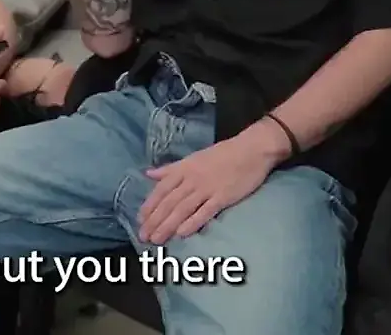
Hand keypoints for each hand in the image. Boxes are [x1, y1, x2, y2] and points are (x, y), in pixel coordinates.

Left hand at [137, 131, 281, 244]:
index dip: (150, 205)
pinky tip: (182, 234)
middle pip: (169, 202)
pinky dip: (192, 223)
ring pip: (183, 209)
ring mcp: (207, 188)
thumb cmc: (222, 154)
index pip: (161, 189)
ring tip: (157, 239)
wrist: (250, 150)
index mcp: (184, 169)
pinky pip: (205, 212)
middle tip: (143, 236)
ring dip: (168, 225)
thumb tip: (149, 174)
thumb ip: (171, 169)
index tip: (140, 220)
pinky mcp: (222, 197)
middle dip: (155, 220)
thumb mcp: (193, 158)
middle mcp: (191, 179)